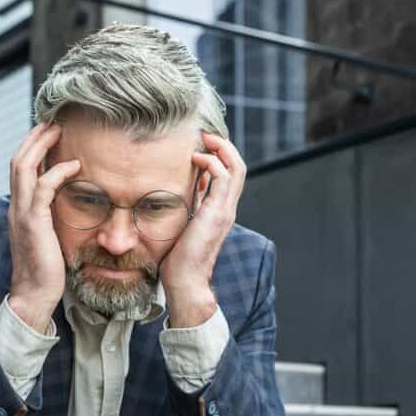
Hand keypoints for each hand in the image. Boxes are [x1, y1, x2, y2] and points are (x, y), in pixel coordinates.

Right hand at [6, 122, 79, 330]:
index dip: (31, 148)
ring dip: (41, 145)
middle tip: (53, 121)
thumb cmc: (46, 269)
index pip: (19, 169)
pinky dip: (58, 172)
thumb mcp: (47, 237)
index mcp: (19, 209)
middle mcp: (16, 207)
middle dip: (34, 138)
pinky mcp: (33, 223)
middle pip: (17, 160)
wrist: (34, 295)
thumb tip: (66, 206)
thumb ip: (51, 218)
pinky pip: (43, 188)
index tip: (48, 132)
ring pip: (23, 167)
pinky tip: (75, 166)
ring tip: (58, 130)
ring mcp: (22, 214)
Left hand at [159, 132, 246, 325]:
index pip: (230, 175)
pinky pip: (223, 177)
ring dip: (221, 148)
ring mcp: (224, 211)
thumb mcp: (182, 225)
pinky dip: (212, 162)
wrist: (185, 282)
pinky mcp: (216, 213)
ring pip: (236, 168)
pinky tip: (195, 158)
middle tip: (205, 134)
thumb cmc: (178, 260)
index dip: (220, 156)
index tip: (201, 143)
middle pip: (238, 167)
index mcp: (219, 211)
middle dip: (224, 146)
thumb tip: (176, 190)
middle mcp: (226, 209)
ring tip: (204, 138)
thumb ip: (186, 209)